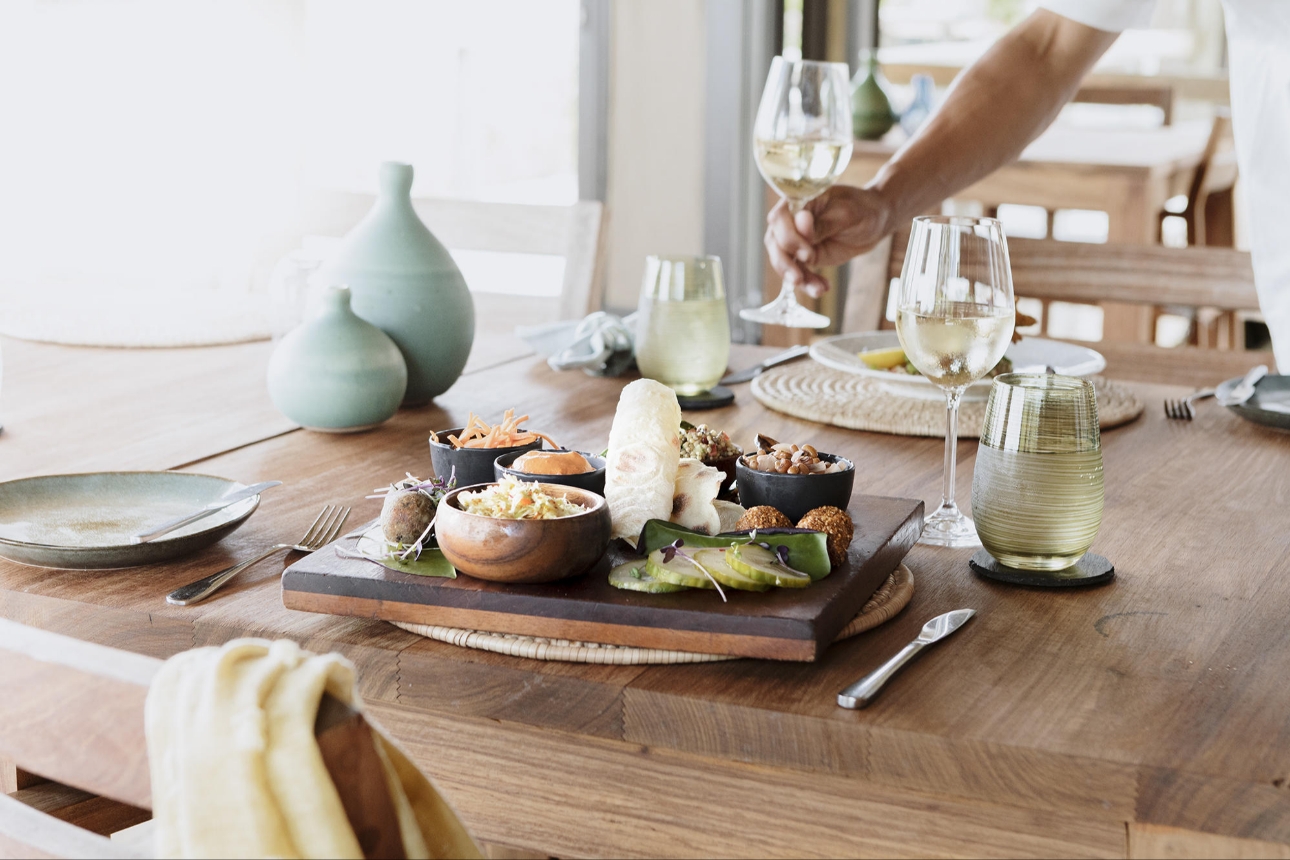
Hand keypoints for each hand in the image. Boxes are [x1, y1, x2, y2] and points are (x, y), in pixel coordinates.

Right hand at [764, 185, 894, 296]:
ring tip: (816, 289)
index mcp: (799, 200)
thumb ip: (822, 222)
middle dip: (785, 263)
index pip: (780, 217)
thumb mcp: (846, 214)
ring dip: (796, 277)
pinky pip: (798, 271)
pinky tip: (822, 289)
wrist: (875, 222)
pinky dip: (808, 283)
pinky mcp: (804, 256)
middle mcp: (792, 219)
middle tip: (799, 278)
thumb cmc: (862, 209)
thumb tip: (800, 222)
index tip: (806, 252)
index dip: (788, 236)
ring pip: (783, 260)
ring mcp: (797, 239)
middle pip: (775, 241)